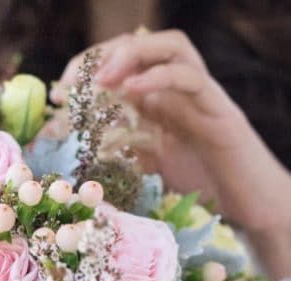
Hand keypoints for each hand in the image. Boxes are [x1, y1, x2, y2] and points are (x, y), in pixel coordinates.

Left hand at [56, 30, 290, 233]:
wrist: (250, 205)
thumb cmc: (203, 187)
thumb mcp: (150, 167)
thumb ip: (123, 151)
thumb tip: (79, 148)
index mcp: (161, 98)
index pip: (124, 63)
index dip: (88, 69)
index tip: (60, 94)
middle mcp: (181, 89)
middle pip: (144, 44)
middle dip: (103, 55)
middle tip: (74, 82)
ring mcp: (202, 96)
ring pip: (173, 47)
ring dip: (132, 55)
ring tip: (103, 79)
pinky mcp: (220, 111)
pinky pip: (192, 79)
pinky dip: (161, 77)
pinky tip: (134, 90)